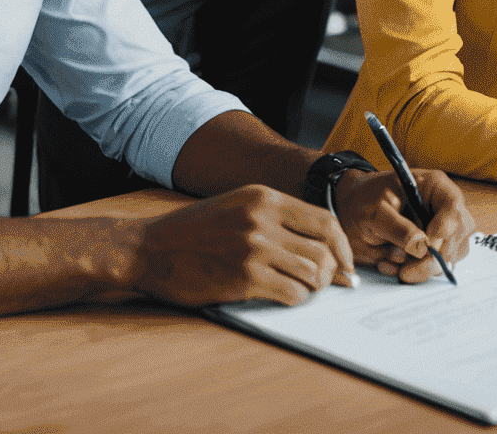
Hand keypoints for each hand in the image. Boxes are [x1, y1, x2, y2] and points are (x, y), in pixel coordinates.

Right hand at [130, 184, 356, 306]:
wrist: (150, 248)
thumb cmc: (195, 231)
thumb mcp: (238, 205)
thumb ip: (275, 217)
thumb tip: (319, 244)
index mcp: (264, 197)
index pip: (324, 219)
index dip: (343, 245)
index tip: (347, 263)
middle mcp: (263, 218)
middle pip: (324, 247)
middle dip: (334, 271)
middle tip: (332, 285)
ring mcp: (254, 248)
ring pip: (312, 272)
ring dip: (315, 287)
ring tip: (304, 290)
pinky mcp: (243, 278)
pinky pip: (291, 293)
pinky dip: (296, 299)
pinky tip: (285, 297)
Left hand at [332, 169, 475, 282]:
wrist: (352, 212)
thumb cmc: (365, 200)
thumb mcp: (376, 210)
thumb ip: (398, 227)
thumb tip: (422, 246)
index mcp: (432, 186)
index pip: (454, 204)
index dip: (446, 225)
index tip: (428, 241)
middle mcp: (441, 209)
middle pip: (457, 235)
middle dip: (432, 257)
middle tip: (406, 267)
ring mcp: (439, 231)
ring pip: (448, 256)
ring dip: (420, 266)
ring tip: (391, 259)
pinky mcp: (431, 249)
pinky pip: (432, 268)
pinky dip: (412, 272)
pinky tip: (390, 263)